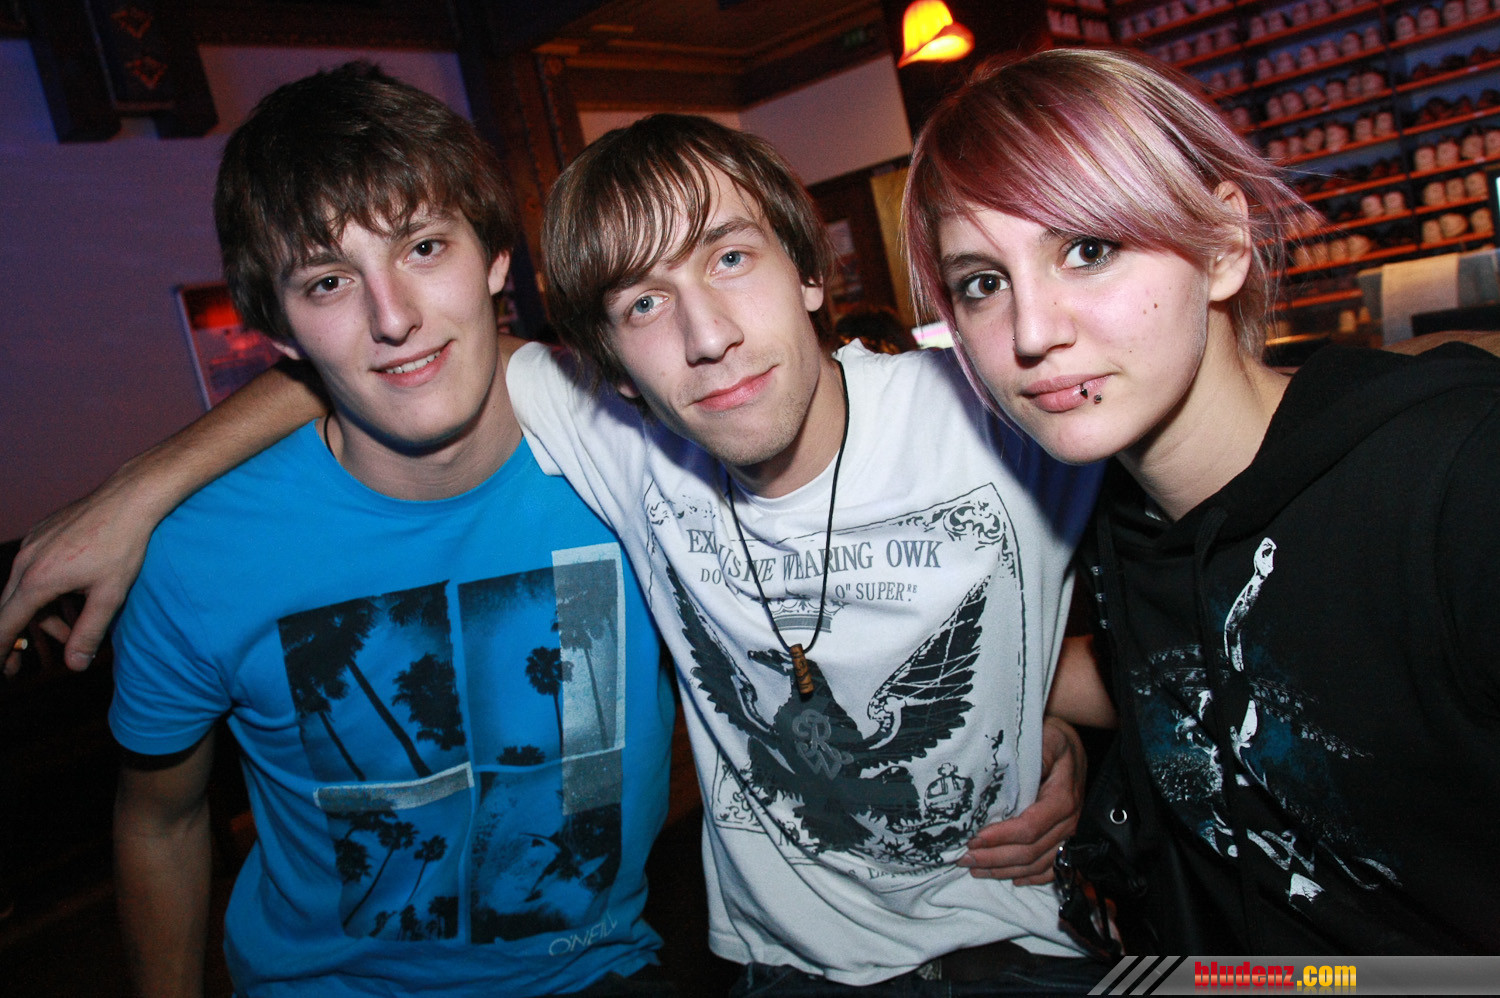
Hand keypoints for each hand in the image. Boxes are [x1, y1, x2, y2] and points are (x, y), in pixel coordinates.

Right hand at [1, 475, 153, 675]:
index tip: (2, 670)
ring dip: (41, 615)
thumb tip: (75, 665)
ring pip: (23, 591)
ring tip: (68, 632)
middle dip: (11, 639)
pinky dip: (46, 592)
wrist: (130, 498)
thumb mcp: (109, 596)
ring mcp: (32, 545)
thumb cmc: (123, 545)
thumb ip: (88, 633)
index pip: (5, 625)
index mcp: (37, 581)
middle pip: (7, 610)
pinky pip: (33, 571)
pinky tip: (71, 600)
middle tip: (15, 667)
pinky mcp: (42, 534)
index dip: (0, 650)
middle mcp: (26, 561)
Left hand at [957, 715, 1085, 884]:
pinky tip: (1012, 878)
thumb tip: (1004, 773)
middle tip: (964, 859)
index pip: (1028, 827)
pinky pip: (1053, 867)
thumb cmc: (1052, 740)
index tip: (973, 839)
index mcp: (1062, 798)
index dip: (1000, 837)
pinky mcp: (1069, 840)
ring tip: (977, 869)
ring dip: (1006, 870)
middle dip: (994, 858)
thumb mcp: (1043, 739)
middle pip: (1031, 851)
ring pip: (1039, 864)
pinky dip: (1031, 876)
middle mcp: (1069, 821)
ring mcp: (1071, 834)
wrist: (1072, 746)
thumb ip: (1030, 757)